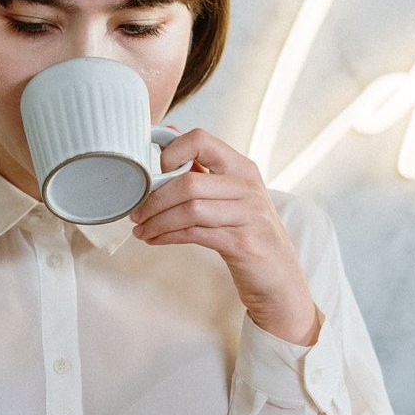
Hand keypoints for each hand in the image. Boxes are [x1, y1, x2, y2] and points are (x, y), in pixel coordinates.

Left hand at [130, 128, 320, 346]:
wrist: (279, 277)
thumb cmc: (248, 232)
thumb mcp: (232, 196)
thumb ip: (204, 170)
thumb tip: (168, 137)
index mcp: (242, 168)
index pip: (201, 139)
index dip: (170, 152)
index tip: (151, 173)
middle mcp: (248, 187)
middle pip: (189, 182)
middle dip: (154, 199)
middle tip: (136, 212)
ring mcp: (249, 215)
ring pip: (190, 209)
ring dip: (157, 221)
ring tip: (142, 230)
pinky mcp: (243, 244)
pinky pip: (195, 234)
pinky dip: (168, 236)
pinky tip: (156, 239)